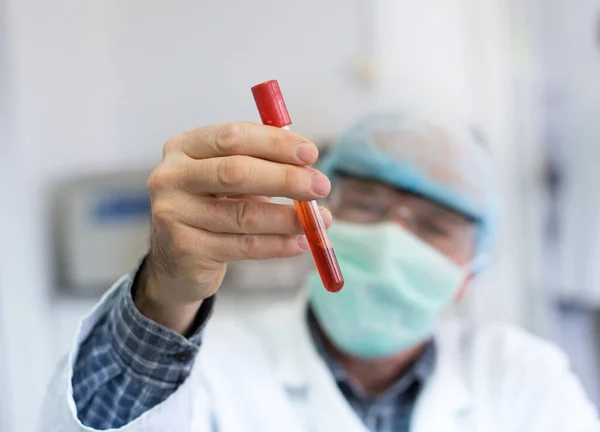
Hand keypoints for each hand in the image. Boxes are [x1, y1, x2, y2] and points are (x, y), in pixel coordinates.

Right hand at [135, 122, 331, 333]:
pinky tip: (301, 242)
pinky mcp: (186, 249)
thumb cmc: (210, 209)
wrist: (176, 261)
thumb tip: (308, 167)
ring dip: (289, 217)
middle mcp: (171, 177)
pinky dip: (278, 244)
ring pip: (244, 214)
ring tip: (320, 219)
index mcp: (183, 148)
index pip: (232, 137)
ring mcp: (173, 214)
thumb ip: (260, 165)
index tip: (311, 153)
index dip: (275, 144)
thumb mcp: (226, 180)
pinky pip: (244, 246)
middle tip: (321, 186)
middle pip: (236, 172)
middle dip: (285, 178)